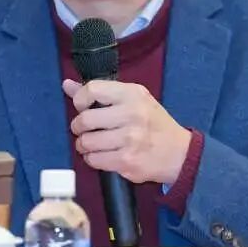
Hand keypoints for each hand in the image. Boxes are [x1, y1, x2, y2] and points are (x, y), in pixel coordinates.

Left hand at [64, 79, 190, 184]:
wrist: (180, 153)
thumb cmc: (153, 123)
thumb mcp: (133, 100)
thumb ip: (100, 93)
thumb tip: (66, 85)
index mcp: (132, 94)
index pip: (92, 89)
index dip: (80, 100)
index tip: (82, 108)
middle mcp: (132, 114)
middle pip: (85, 119)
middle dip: (78, 127)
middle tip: (84, 130)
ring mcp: (130, 139)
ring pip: (87, 142)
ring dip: (84, 145)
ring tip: (91, 144)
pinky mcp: (127, 161)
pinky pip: (94, 160)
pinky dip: (92, 159)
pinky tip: (101, 155)